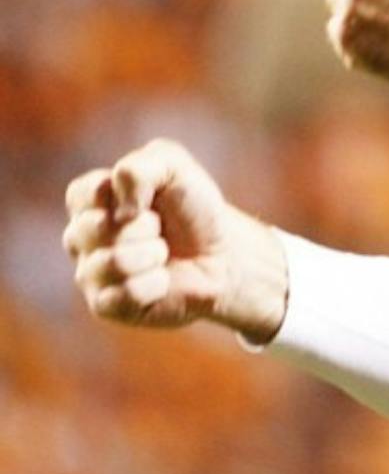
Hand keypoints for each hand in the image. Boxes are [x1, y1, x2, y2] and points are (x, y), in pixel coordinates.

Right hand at [63, 139, 287, 341]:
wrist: (223, 255)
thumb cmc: (194, 210)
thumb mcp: (174, 167)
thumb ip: (140, 168)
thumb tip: (120, 214)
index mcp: (89, 202)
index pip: (82, 193)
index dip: (124, 194)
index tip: (150, 199)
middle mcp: (81, 238)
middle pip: (96, 227)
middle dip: (145, 225)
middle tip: (159, 228)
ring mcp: (90, 274)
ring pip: (112, 262)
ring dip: (153, 254)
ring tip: (163, 253)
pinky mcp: (105, 306)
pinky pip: (124, 294)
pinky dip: (156, 283)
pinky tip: (163, 280)